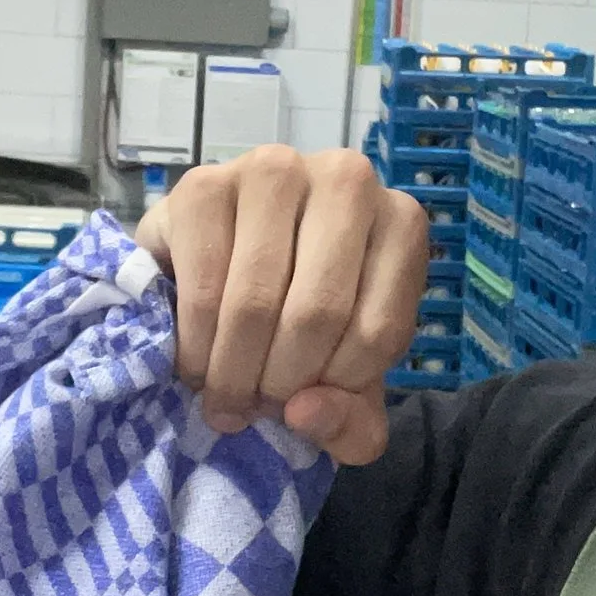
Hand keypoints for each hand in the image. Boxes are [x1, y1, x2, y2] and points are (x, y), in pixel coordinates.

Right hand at [135, 146, 426, 465]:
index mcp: (400, 223)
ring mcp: (271, 171)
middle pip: (318, 313)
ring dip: (233, 371)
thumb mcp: (345, 382)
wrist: (221, 271)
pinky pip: (201, 286)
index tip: (304, 405)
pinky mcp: (202, 184)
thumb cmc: (301, 323)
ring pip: (255, 301)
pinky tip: (195, 362)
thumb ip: (353, 424)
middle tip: (254, 408)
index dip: (336, 389)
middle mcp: (345, 179)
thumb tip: (305, 413)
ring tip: (222, 394)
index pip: (379, 331)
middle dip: (279, 383)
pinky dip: (196, 344)